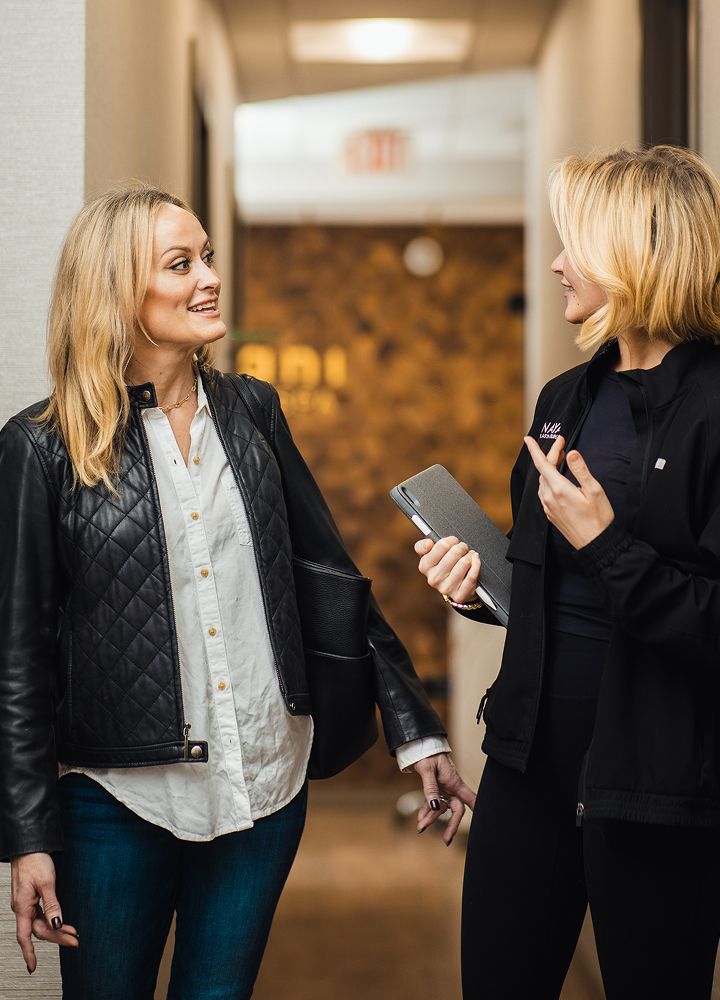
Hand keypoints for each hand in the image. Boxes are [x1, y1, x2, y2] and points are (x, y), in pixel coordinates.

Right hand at [11, 852, 78, 973]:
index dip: (29, 953)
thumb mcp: (46, 883)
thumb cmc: (35, 861)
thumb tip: (57, 923)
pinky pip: (41, 915)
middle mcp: (22, 908)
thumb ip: (52, 905)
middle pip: (38, 930)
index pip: (25, 936)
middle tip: (75, 942)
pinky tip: (62, 922)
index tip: (33, 968)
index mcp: (22, 907)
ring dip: (57, 929)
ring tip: (73, 933)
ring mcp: (26, 903)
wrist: (29, 846)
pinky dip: (53, 919)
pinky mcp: (30, 898)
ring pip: (41, 923)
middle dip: (57, 937)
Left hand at [413, 753, 476, 845]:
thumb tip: (434, 806)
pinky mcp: (436, 789)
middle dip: (451, 825)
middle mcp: (451, 787)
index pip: (469, 799)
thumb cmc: (427, 755)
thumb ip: (430, 788)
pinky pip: (432, 803)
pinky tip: (421, 820)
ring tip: (420, 828)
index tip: (485, 822)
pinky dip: (426, 812)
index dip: (478, 810)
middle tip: (446, 841)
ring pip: (441, 808)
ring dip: (432, 818)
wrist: (420, 747)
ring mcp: (444, 789)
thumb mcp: (427, 770)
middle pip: (455, 810)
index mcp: (454, 782)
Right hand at [414, 536, 481, 603]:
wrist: (454, 587)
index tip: (454, 542)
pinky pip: (472, 576)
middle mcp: (433, 579)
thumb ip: (423, 546)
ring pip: (464, 562)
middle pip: (455, 552)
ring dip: (470, 556)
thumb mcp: (429, 555)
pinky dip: (476, 565)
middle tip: (463, 548)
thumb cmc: (443, 566)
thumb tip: (428, 543)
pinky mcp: (459, 596)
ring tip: (469, 556)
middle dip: (462, 547)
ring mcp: (446, 588)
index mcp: (424, 566)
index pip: (442, 545)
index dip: (451, 540)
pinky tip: (475, 561)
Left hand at [524, 435, 614, 548]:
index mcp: (559, 489)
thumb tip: (571, 453)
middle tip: (561, 444)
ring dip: (548, 468)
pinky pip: (544, 492)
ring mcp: (548, 507)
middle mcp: (549, 498)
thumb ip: (581, 470)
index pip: (542, 464)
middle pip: (543, 470)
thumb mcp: (595, 490)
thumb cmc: (599, 519)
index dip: (534, 449)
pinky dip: (549, 480)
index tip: (528, 438)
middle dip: (550, 455)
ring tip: (560, 458)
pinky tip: (557, 478)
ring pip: (543, 481)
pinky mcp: (550, 514)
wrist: (595, 544)